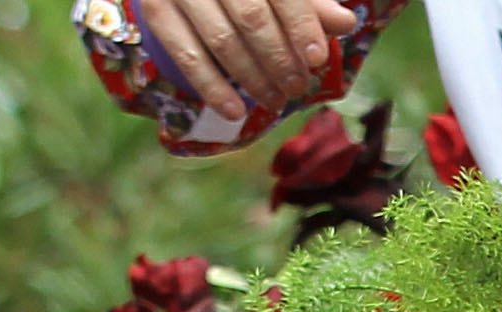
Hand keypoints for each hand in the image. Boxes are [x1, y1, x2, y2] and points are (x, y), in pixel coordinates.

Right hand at [132, 0, 355, 111]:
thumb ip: (307, 3)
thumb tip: (345, 22)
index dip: (301, 25)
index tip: (316, 58)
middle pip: (252, 18)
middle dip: (279, 59)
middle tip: (297, 87)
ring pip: (222, 40)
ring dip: (253, 78)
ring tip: (275, 100)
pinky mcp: (156, 9)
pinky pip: (185, 54)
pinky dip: (212, 87)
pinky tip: (234, 111)